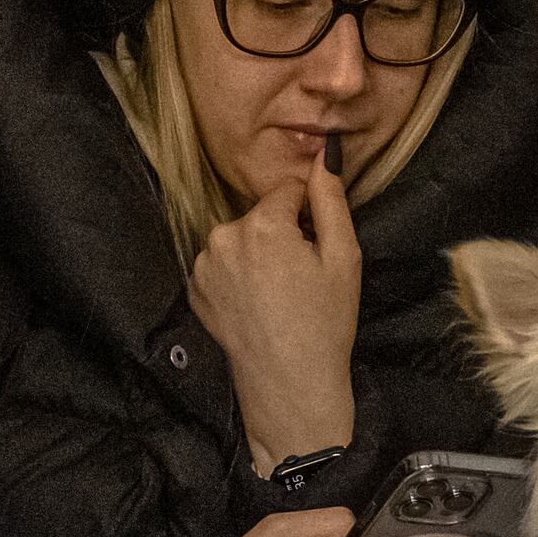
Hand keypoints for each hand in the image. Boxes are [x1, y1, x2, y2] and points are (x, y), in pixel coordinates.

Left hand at [190, 164, 361, 470]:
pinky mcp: (195, 289)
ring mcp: (203, 265)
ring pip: (240, 239)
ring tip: (279, 294)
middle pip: (261, 215)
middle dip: (281, 234)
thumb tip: (325, 153)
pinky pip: (221, 264)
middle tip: (301, 277)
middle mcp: (223, 237)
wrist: (289, 384)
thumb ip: (331, 199)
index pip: (289, 190)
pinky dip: (238, 275)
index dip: (308, 215)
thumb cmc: (324, 323)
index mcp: (260, 224)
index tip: (317, 248)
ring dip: (258, 253)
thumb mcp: (342, 257)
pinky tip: (257, 303)